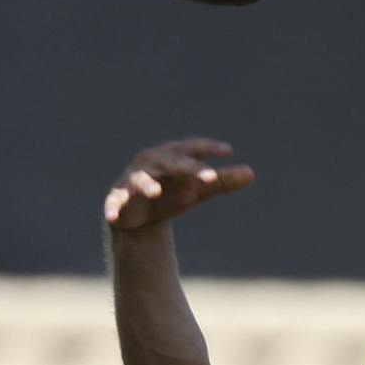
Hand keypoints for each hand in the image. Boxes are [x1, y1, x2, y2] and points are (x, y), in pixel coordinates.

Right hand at [103, 138, 254, 231]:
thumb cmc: (171, 195)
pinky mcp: (117, 196)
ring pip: (140, 179)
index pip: (192, 148)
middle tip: (209, 179)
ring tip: (155, 193)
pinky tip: (113, 216)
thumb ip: (222, 182)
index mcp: (173, 156)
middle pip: (171, 162)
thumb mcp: (198, 190)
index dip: (208, 148)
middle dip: (188, 169)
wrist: (139, 216)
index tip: (228, 151)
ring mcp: (132, 178)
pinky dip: (113, 206)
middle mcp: (152, 162)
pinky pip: (114, 200)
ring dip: (146, 185)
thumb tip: (251, 173)